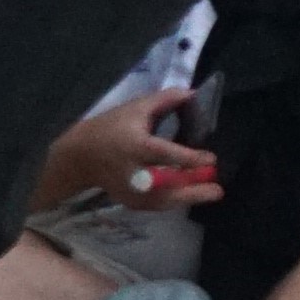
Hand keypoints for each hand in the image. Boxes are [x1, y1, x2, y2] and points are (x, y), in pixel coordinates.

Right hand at [67, 92, 219, 213]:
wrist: (81, 156)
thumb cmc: (110, 127)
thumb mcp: (135, 107)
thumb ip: (165, 100)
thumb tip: (192, 94)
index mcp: (136, 146)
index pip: (165, 154)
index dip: (189, 159)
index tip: (211, 159)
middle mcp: (134, 172)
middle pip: (166, 186)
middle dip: (193, 190)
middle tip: (218, 190)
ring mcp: (131, 191)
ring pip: (163, 201)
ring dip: (189, 198)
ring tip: (212, 193)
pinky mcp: (130, 202)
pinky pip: (156, 206)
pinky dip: (174, 202)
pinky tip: (192, 196)